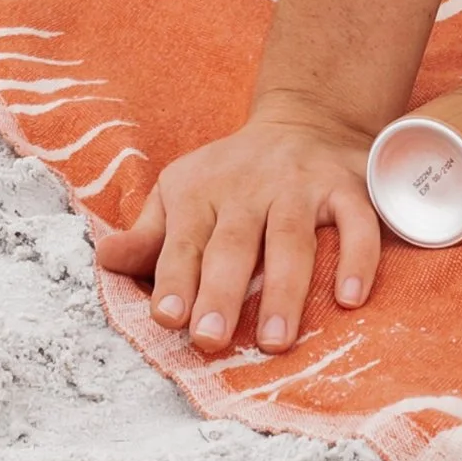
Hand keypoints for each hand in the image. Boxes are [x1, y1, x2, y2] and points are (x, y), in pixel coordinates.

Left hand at [95, 97, 382, 353]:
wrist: (306, 119)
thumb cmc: (232, 176)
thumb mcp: (181, 193)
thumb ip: (149, 235)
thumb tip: (104, 259)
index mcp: (201, 190)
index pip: (183, 240)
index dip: (174, 279)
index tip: (167, 318)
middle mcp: (249, 186)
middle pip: (234, 243)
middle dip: (221, 292)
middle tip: (211, 341)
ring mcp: (300, 186)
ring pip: (291, 238)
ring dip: (283, 290)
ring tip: (274, 341)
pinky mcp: (347, 187)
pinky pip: (356, 222)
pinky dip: (357, 258)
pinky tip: (351, 298)